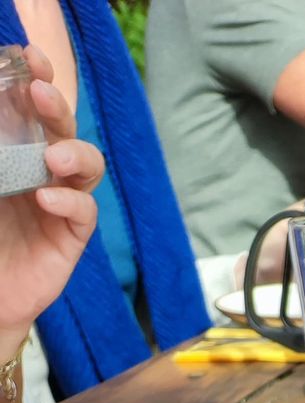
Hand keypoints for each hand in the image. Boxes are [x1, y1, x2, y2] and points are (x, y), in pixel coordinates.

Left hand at [0, 47, 102, 363]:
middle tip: (41, 94)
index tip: (28, 58)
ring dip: (74, 154)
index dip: (36, 80)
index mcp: (12, 151)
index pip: (30, 108)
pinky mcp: (71, 238)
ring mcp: (59, 203)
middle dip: (57, 108)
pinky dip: (70, 201)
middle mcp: (39, 171)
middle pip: (63, 129)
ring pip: (87, 166)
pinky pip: (84, 212)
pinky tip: (47, 200)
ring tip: (53, 158)